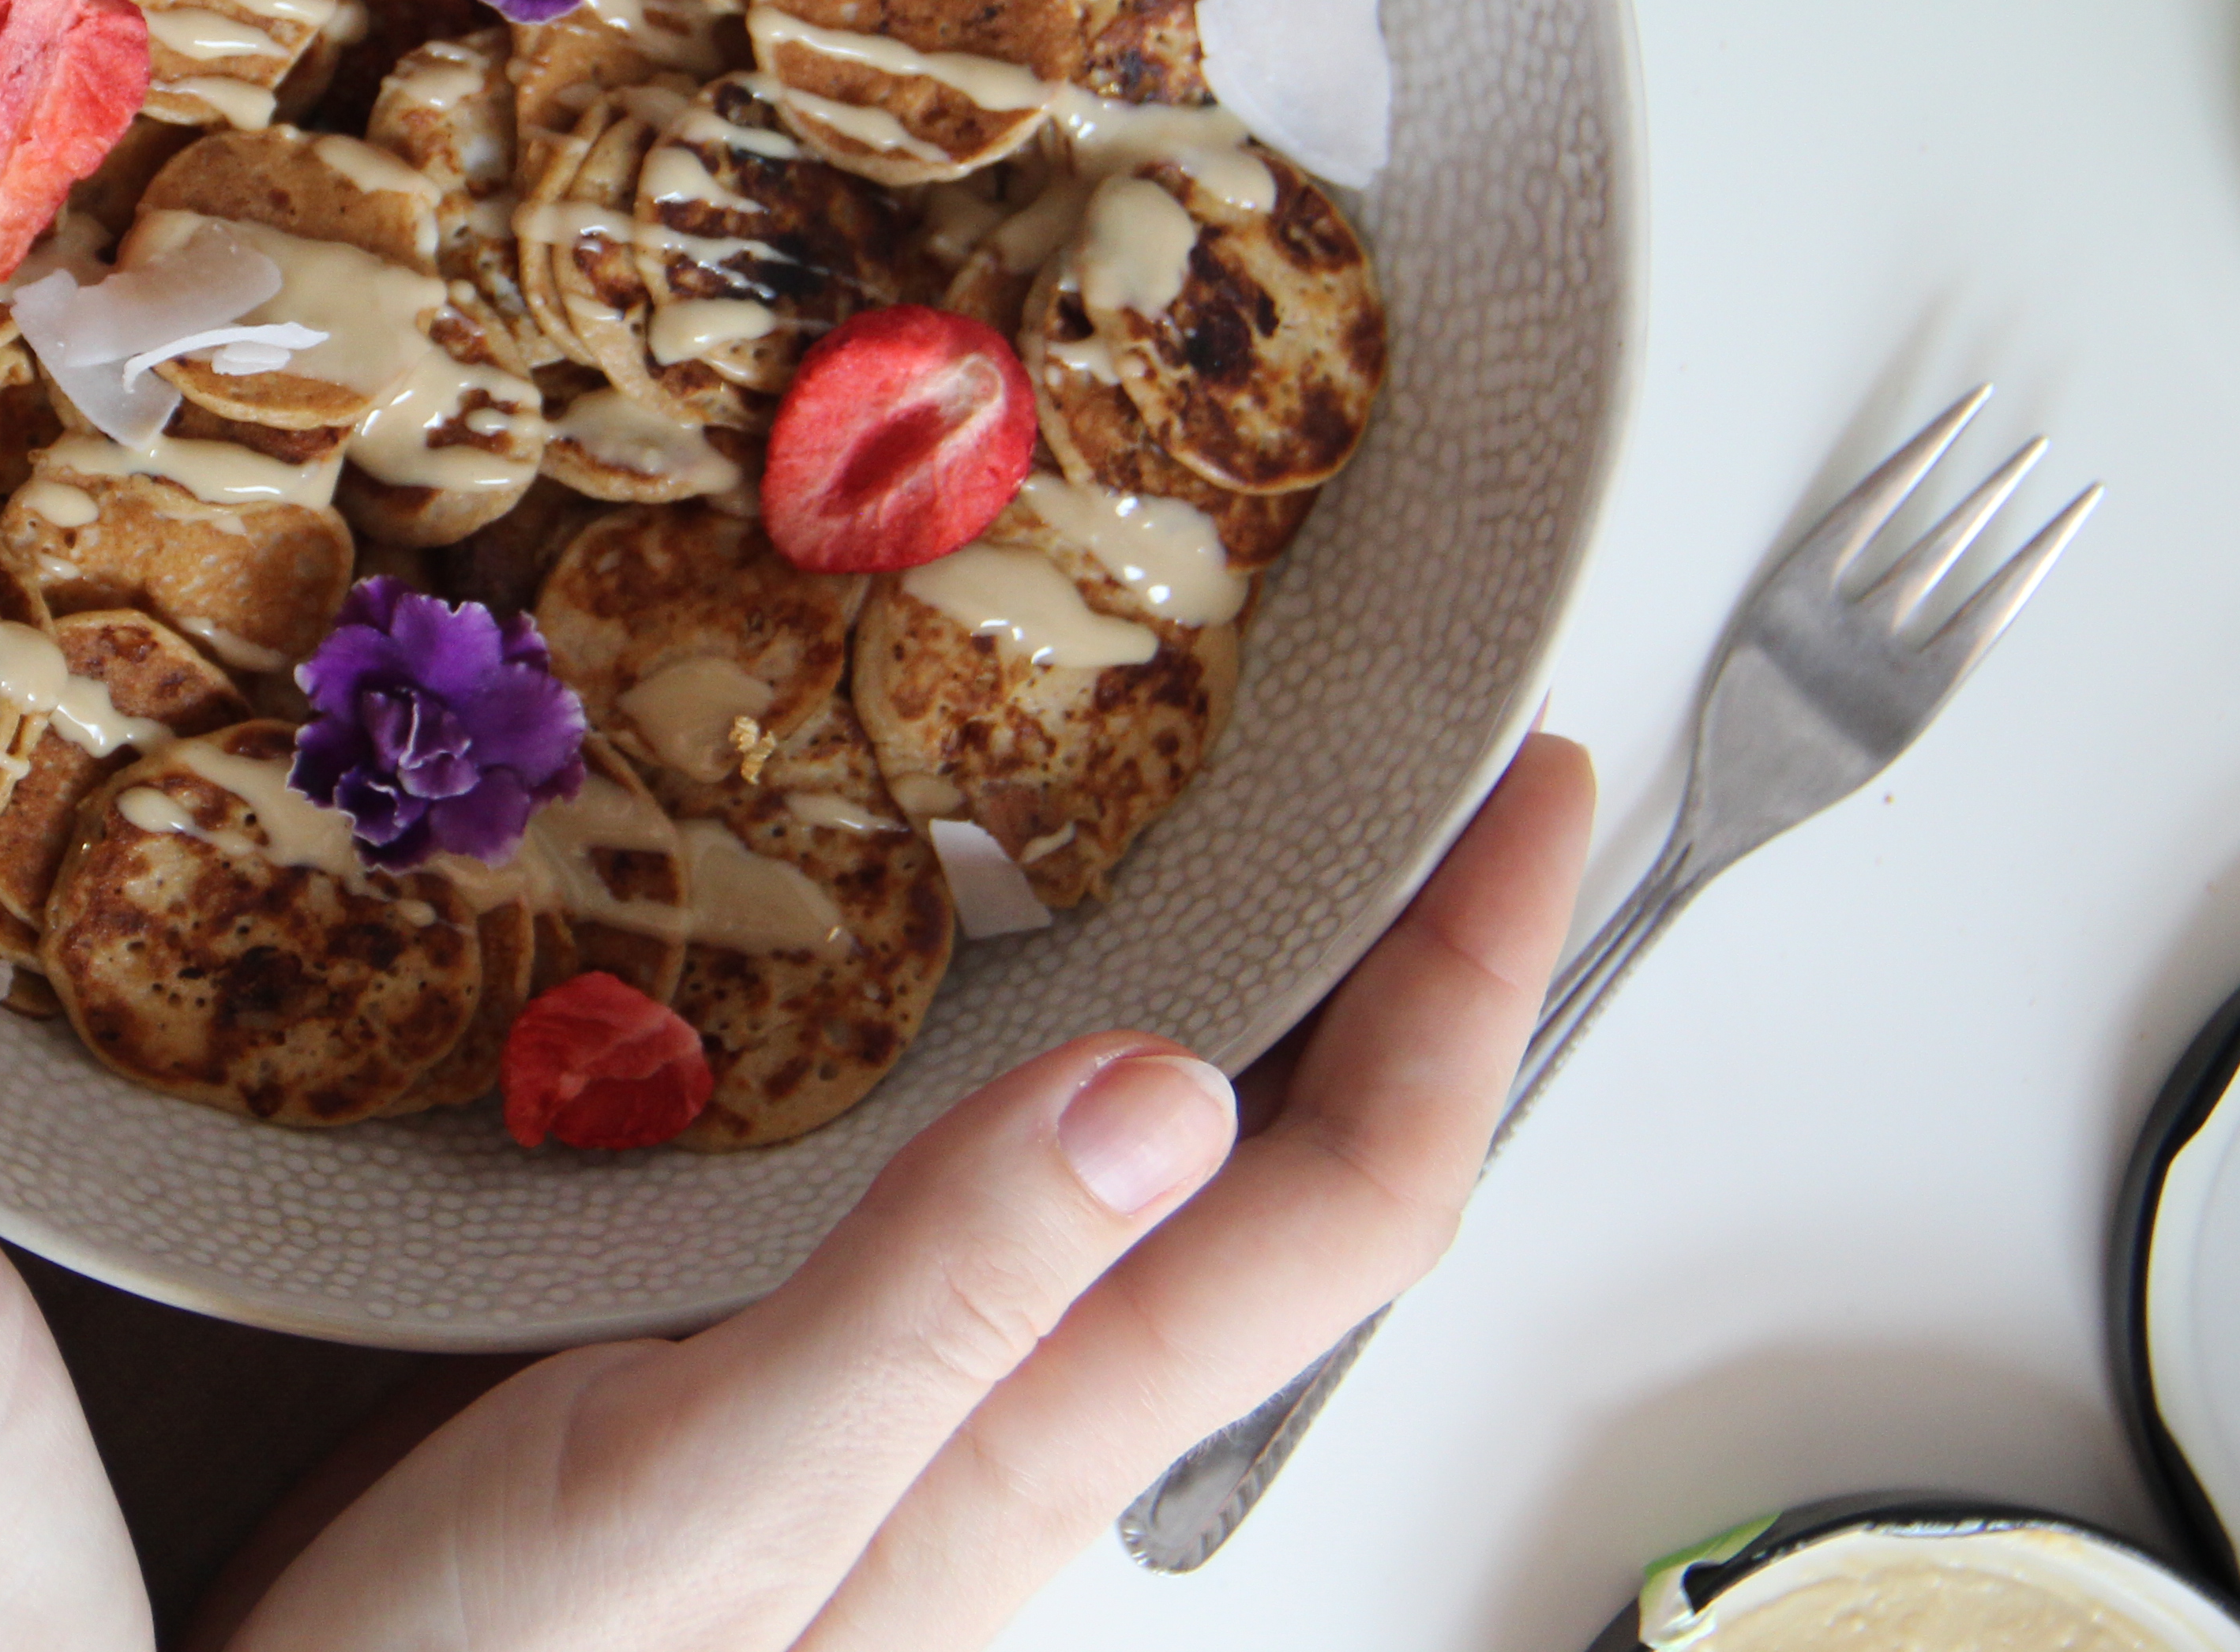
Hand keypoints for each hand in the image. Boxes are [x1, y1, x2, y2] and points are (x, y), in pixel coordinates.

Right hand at [205, 734, 1594, 1651]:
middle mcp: (1005, 1393)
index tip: (1526, 790)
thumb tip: (1168, 1088)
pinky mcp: (764, 1342)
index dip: (1472, 994)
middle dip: (1398, 962)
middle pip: (1295, 1173)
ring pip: (1142, 1163)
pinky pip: (970, 1162)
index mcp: (1036, 1419)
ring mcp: (896, 1376)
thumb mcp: (714, 1492)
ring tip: (1220, 798)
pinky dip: (1021, 1024)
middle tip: (1409, 748)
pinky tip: (930, 953)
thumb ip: (927, 1311)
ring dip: (1234, 982)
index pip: (1349, 1198)